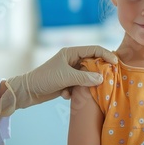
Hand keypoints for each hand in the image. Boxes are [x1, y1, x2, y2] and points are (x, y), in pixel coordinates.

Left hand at [0, 46, 116, 116]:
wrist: (27, 92)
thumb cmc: (44, 79)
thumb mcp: (66, 77)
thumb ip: (85, 77)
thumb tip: (102, 78)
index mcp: (71, 52)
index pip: (94, 49)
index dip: (106, 55)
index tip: (115, 64)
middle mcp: (72, 60)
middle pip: (92, 63)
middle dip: (97, 73)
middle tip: (105, 81)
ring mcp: (70, 71)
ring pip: (86, 77)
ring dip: (84, 85)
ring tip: (79, 91)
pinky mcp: (67, 82)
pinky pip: (79, 86)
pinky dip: (75, 92)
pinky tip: (65, 95)